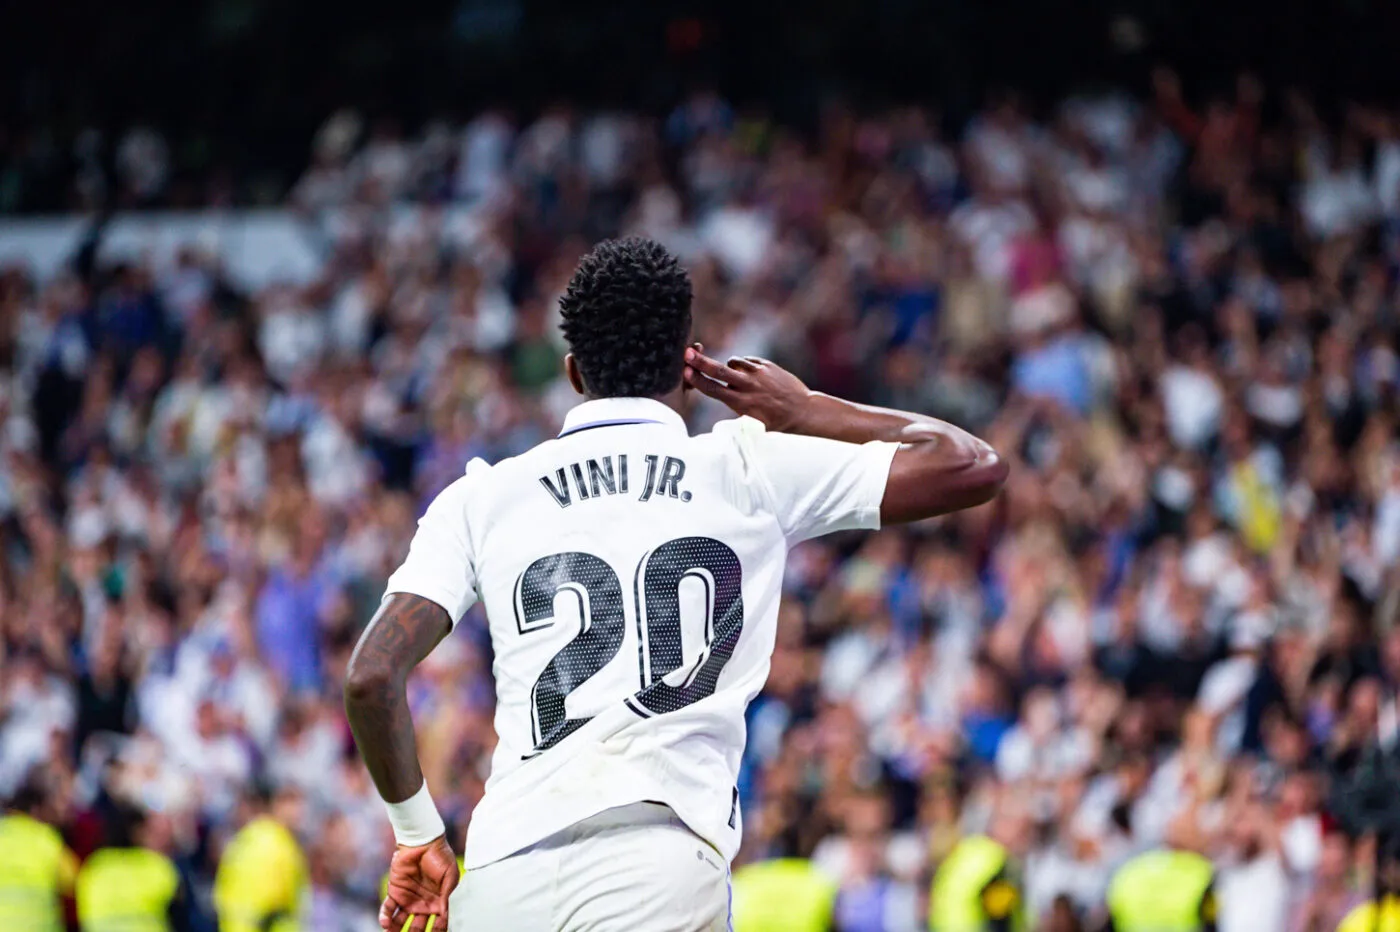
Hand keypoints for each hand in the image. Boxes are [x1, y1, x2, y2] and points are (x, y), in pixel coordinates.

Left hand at [380, 836, 459, 931]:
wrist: (423, 841)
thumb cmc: (440, 856)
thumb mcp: (450, 875)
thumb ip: (448, 895)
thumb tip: (446, 914)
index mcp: (439, 902)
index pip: (438, 922)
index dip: (437, 930)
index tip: (436, 931)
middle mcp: (423, 904)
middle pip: (418, 927)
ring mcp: (408, 900)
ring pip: (401, 922)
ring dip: (397, 931)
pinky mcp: (395, 893)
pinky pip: (388, 909)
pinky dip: (385, 917)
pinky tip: (385, 923)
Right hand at [683, 346, 813, 432]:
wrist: (802, 411)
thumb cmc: (777, 423)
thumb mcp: (753, 423)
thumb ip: (736, 409)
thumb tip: (721, 394)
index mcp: (742, 403)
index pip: (713, 389)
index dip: (697, 380)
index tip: (685, 371)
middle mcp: (748, 386)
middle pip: (719, 371)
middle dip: (701, 362)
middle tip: (687, 353)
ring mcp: (758, 374)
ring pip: (733, 362)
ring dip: (728, 366)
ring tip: (734, 377)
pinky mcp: (767, 366)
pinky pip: (748, 361)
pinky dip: (744, 366)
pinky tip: (750, 376)